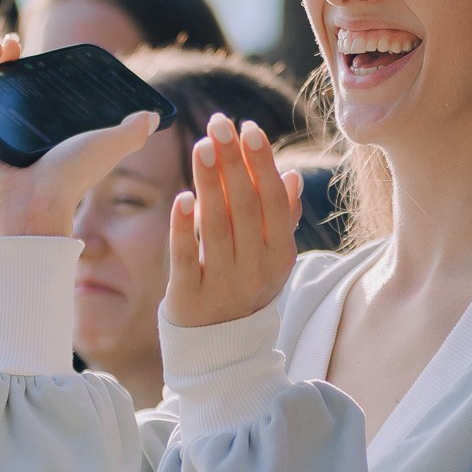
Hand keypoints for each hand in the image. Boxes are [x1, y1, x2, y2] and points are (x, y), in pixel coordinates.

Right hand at [0, 35, 160, 237]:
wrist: (37, 206)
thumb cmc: (73, 178)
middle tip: (5, 43)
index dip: (21, 65)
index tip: (23, 45)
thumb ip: (133, 130)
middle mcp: (12, 134)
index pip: (26, 90)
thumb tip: (154, 114)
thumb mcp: (110, 145)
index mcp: (40, 131)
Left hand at [163, 113, 302, 328]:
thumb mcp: (270, 257)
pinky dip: (183, 228)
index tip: (248, 127)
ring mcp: (224, 285)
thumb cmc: (245, 286)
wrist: (221, 347)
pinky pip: (187, 257)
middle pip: (245, 207)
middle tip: (218, 123)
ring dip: (209, 183)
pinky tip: (180, 197)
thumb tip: (291, 176)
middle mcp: (256, 270)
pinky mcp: (190, 298)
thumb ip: (280, 217)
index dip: (260, 163)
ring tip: (200, 145)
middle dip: (232, 162)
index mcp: (279, 255)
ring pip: (217, 226)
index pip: (271, 201)